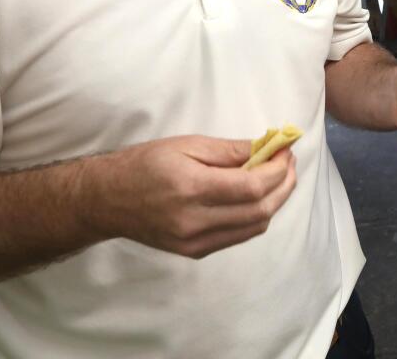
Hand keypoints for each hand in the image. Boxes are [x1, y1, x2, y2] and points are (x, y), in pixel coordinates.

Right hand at [86, 135, 296, 258]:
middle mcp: (195, 221)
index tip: (286, 151)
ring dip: (274, 202)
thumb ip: (230, 150)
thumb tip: (266, 149)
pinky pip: (238, 236)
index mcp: (192, 189)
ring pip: (254, 227)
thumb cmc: (145, 164)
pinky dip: (255, 216)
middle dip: (284, 185)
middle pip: (260, 211)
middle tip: (288, 163)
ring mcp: (195, 241)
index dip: (278, 170)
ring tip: (278, 178)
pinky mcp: (194, 252)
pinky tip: (256, 197)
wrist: (107, 200)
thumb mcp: (187, 145)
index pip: (253, 187)